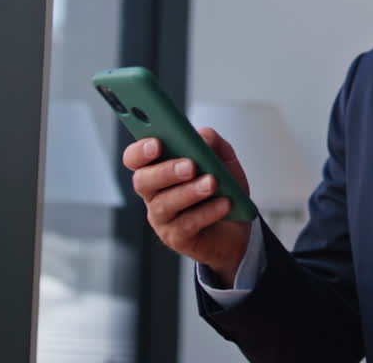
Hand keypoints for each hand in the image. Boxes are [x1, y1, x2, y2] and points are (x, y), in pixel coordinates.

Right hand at [122, 128, 252, 283]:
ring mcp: (161, 218)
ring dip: (189, 192)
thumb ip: (213, 143)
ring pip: (163, 204)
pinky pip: (186, 225)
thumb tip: (202, 135)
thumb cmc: (223, 189)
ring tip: (212, 183)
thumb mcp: (224, 160)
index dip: (140, 151)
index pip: (134, 158)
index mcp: (158, 168)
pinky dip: (207, 212)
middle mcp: (153, 193)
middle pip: (143, 181)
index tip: (156, 143)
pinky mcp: (175, 238)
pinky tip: (224, 204)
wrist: (238, 227)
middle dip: (166, 171)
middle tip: (191, 166)